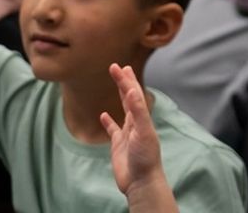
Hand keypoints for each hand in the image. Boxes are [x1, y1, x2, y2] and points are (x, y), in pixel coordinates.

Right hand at [100, 64, 170, 200]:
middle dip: (123, 82)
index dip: (127, 79)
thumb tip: (132, 90)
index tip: (119, 66)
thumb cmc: (144, 157)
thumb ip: (138, 111)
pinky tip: (103, 115)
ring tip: (116, 84)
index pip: (134, 93)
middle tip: (116, 67)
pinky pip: (113, 130)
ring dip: (119, 96)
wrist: (141, 181)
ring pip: (123, 110)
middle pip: (129, 97)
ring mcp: (127, 133)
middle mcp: (135, 123)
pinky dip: (108, 121)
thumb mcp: (142, 131)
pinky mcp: (118, 145)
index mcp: (142, 118)